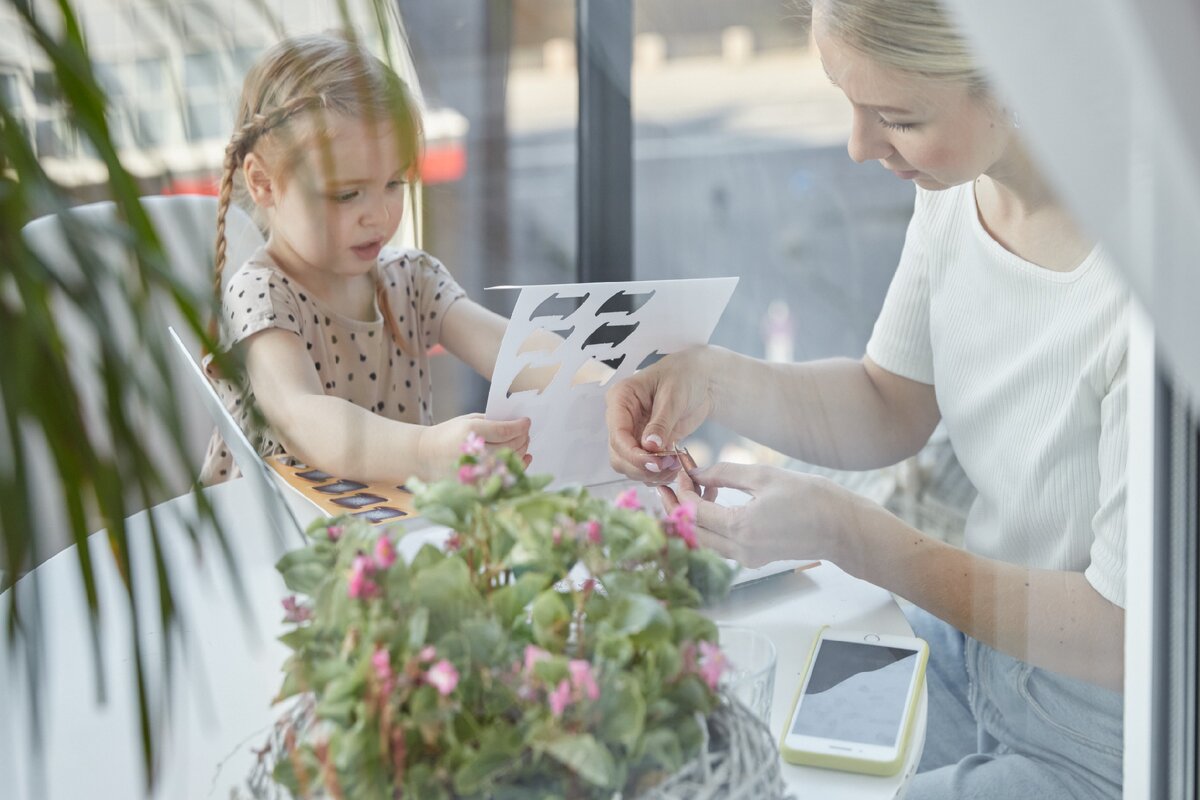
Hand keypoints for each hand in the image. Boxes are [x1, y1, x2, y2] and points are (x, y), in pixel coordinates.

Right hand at [417, 413, 530, 480]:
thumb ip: (491, 421)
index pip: (504, 430)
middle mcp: (475, 451)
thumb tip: (516, 424)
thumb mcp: (467, 420)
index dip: (520, 426)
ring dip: (522, 451)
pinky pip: (504, 476)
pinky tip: (524, 458)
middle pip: (510, 447)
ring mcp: (476, 469)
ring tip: (523, 443)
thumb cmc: (447, 435)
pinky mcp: (477, 483)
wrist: (424, 455)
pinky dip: (518, 467)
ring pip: (509, 461)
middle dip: (523, 438)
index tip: (526, 422)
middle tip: (526, 432)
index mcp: (471, 432)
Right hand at [605, 346, 715, 483]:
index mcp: (620, 399)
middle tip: (669, 467)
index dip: (633, 454)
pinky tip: (673, 468)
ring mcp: (633, 434)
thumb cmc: (684, 376)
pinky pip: (643, 467)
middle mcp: (621, 419)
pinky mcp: (645, 445)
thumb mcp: (673, 396)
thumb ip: (661, 422)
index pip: (617, 434)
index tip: (655, 463)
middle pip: (619, 455)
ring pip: (628, 466)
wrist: (700, 379)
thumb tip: (649, 446)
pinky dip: (657, 474)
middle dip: (642, 467)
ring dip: (650, 474)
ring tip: (674, 467)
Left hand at [658, 462, 861, 567]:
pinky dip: (710, 524)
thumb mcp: (764, 477)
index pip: (693, 512)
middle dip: (676, 507)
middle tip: (667, 484)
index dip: (681, 491)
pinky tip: (713, 501)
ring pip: (704, 540)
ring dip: (692, 516)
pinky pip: (720, 544)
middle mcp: (740, 551)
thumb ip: (725, 474)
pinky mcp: (754, 559)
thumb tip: (696, 472)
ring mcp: (747, 559)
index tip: (681, 471)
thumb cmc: (812, 499)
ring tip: (691, 488)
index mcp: (741, 529)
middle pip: (692, 532)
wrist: (843, 528)